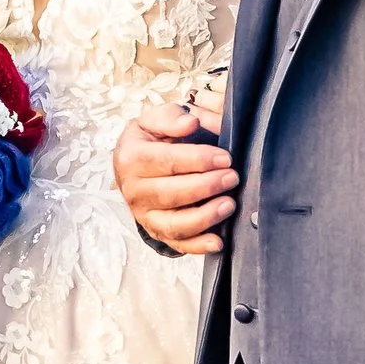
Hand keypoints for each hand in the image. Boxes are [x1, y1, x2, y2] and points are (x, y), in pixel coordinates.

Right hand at [115, 101, 237, 255]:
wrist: (133, 165)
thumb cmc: (150, 140)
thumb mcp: (154, 120)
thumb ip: (172, 117)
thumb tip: (191, 123)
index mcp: (131, 158)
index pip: (166, 161)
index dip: (198, 160)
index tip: (225, 158)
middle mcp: (133, 190)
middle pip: (171, 194)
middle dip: (206, 187)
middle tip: (233, 177)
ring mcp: (143, 215)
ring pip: (174, 224)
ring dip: (205, 217)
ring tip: (230, 204)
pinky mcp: (155, 231)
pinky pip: (176, 244)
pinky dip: (198, 246)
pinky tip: (218, 241)